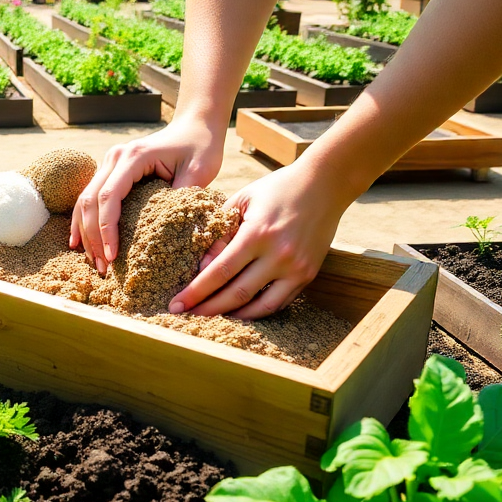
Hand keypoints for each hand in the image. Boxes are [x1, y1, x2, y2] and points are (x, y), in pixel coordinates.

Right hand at [70, 117, 224, 275]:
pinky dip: (83, 222)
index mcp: (133, 157)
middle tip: (104, 268)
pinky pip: (90, 198)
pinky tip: (79, 243)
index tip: (114, 256)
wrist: (194, 126)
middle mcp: (114, 158)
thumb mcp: (199, 172)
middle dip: (93, 237)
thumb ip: (184, 199)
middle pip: (91, 201)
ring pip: (85, 201)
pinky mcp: (110, 172)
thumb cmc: (200, 147)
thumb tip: (176, 234)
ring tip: (96, 263)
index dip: (107, 229)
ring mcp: (109, 163)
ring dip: (86, 233)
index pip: (109, 196)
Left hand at [168, 162, 350, 319]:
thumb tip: (201, 266)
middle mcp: (278, 255)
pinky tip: (240, 310)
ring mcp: (296, 268)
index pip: (219, 272)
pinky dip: (258, 310)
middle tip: (185, 317)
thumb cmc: (277, 189)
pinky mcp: (308, 275)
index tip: (176, 304)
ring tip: (211, 317)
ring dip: (233, 315)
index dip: (196, 292)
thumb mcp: (242, 201)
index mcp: (257, 234)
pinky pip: (279, 302)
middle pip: (236, 294)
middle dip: (208, 309)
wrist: (325, 185)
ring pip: (260, 306)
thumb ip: (220, 233)